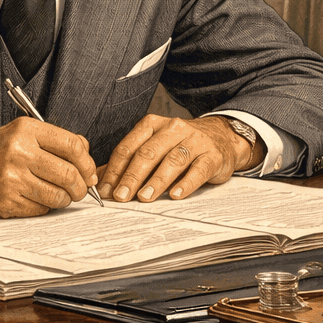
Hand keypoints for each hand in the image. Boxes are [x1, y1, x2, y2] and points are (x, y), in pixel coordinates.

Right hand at [0, 118, 97, 217]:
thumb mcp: (19, 135)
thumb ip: (53, 140)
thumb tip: (86, 154)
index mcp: (25, 130)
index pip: (72, 145)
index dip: (87, 162)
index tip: (89, 172)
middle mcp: (19, 152)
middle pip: (69, 174)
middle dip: (81, 187)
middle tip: (80, 190)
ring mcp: (12, 178)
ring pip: (58, 195)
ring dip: (65, 200)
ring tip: (60, 196)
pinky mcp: (6, 201)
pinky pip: (41, 209)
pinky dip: (45, 207)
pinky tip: (36, 199)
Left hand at [99, 115, 261, 203]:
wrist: (222, 138)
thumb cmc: (180, 146)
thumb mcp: (154, 147)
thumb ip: (129, 162)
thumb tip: (100, 181)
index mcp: (153, 125)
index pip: (129, 147)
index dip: (115, 169)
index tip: (105, 190)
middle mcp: (174, 129)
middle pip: (149, 153)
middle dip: (132, 176)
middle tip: (121, 197)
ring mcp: (195, 141)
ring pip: (173, 160)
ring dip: (157, 180)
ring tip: (145, 197)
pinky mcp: (213, 156)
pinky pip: (198, 170)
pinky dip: (186, 183)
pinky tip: (175, 195)